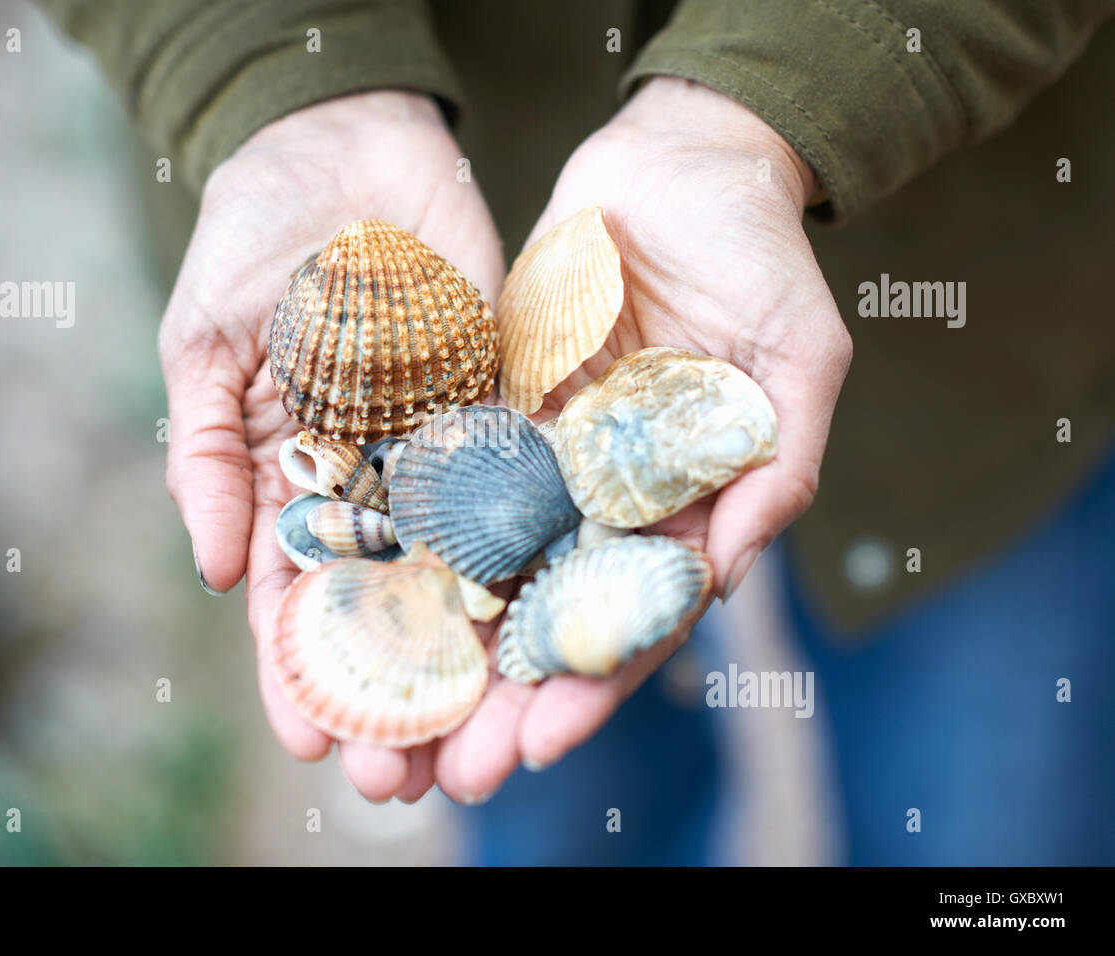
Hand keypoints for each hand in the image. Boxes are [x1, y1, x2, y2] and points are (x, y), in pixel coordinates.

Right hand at [158, 91, 504, 801]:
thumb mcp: (205, 343)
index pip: (294, 599)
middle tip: (404, 779)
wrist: (345, 147)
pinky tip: (550, 627)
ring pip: (461, 576)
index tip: (309, 743)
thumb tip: (218, 570)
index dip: (300, 673)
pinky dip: (536, 559)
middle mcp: (373, 486)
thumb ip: (209, 452)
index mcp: (291, 480)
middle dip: (395, 695)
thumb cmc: (252, 241)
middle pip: (387, 611)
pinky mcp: (506, 412)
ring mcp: (443, 455)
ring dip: (471, 661)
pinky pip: (524, 494)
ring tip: (484, 739)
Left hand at [431, 78, 852, 803]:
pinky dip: (407, 535)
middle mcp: (608, 498)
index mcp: (684, 506)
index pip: (634, 616)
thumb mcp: (801, 355)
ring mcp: (547, 457)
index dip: (591, 682)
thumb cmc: (760, 258)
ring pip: (485, 563)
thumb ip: (781, 461)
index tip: (542, 742)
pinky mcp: (494, 407)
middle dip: (500, 694)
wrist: (679, 166)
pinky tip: (359, 590)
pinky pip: (444, 478)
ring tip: (387, 714)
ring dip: (442, 640)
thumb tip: (737, 566)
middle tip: (446, 770)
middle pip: (547, 612)